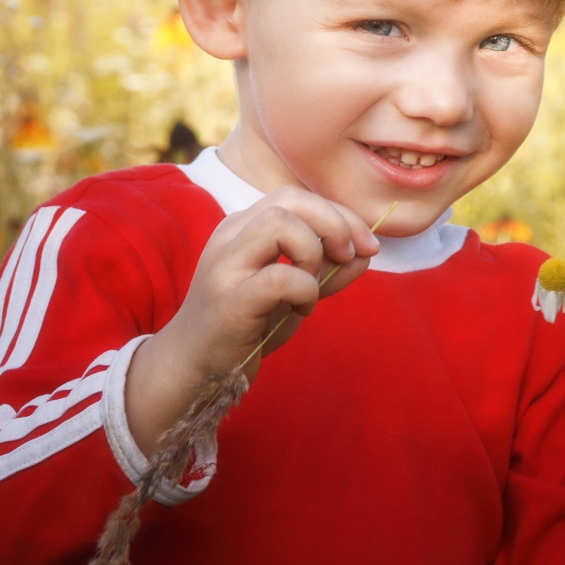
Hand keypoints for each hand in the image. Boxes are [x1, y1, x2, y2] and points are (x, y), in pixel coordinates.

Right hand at [125, 186, 378, 453]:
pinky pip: (279, 277)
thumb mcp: (295, 291)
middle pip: (290, 199)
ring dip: (313, 253)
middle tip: (349, 256)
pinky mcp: (228, 300)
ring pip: (280, 225)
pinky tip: (301, 309)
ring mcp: (225, 265)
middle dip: (334, 222)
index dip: (340, 214)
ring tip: (312, 286)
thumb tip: (368, 252)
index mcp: (244, 227)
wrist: (195, 367)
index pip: (297, 197)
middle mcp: (231, 236)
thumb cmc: (246, 325)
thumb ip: (328, 270)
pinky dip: (305, 289)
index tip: (367, 244)